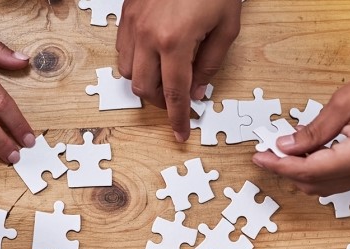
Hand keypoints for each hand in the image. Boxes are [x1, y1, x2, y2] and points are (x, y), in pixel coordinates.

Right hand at [117, 0, 241, 141]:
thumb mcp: (226, 26)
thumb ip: (211, 63)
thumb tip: (198, 91)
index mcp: (175, 42)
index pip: (175, 94)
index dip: (177, 118)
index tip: (180, 133)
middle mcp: (148, 36)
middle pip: (144, 88)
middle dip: (160, 102)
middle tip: (177, 101)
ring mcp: (132, 24)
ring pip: (128, 71)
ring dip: (145, 82)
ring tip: (165, 77)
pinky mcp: (126, 13)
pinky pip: (122, 50)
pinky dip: (136, 61)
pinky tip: (153, 56)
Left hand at [252, 42, 349, 194]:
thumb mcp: (344, 102)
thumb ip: (313, 130)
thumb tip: (286, 146)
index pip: (307, 171)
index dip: (279, 165)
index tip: (259, 157)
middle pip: (314, 184)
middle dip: (286, 171)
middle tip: (267, 153)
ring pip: (326, 186)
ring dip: (302, 173)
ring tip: (283, 152)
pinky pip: (339, 180)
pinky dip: (319, 171)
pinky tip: (308, 153)